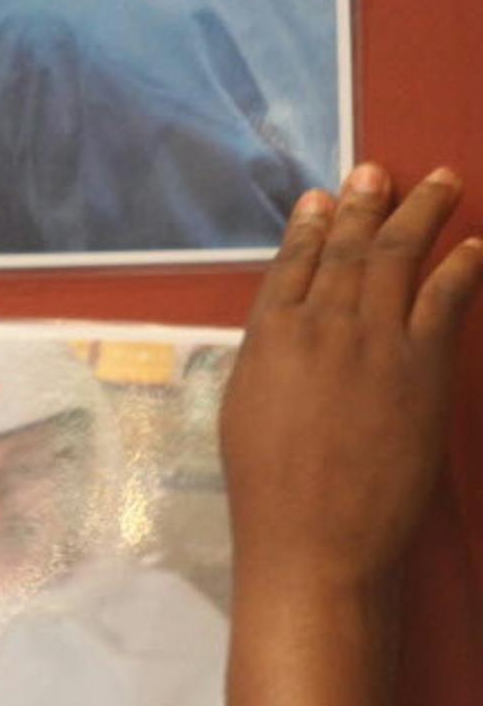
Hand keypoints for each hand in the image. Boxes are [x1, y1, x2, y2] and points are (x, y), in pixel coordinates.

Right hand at [222, 164, 482, 596]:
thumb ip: (268, 356)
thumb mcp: (245, 407)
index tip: (323, 196)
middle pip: (348, 250)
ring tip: (441, 182)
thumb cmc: (269, 486)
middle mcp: (321, 324)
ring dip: (421, 216)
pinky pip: (445, 301)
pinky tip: (475, 248)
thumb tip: (286, 324)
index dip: (311, 227)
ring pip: (398, 260)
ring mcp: (374, 341)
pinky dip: (462, 269)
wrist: (316, 535)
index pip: (293, 264)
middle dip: (366, 205)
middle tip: (380, 170)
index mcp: (269, 334)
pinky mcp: (422, 367)